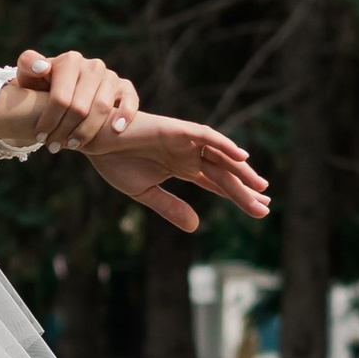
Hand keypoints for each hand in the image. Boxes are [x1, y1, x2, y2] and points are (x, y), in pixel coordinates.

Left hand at [11, 48, 137, 149]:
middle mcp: (93, 66)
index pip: (60, 97)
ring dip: (86, 132)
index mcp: (70, 61)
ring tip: (72, 145)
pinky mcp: (124, 87)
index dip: (49, 120)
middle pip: (80, 107)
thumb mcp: (29, 75)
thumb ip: (29, 64)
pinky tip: (115, 130)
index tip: (40, 137)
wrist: (59, 90)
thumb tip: (42, 67)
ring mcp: (110, 76)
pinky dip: (125, 115)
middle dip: (64, 130)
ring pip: (101, 108)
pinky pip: (129, 101)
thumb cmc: (41, 85)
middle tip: (53, 146)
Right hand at [86, 113, 270, 234]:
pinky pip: (207, 136)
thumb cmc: (114, 161)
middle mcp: (189, 154)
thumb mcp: (145, 192)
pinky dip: (225, 144)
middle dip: (245, 190)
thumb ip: (170, 208)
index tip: (259, 210)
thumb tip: (196, 227)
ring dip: (241, 170)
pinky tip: (242, 157)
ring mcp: (185, 141)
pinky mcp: (177, 130)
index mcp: (182, 168)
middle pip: (224, 174)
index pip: (217, 184)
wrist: (93, 141)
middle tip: (265, 207)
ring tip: (261, 188)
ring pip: (221, 157)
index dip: (238, 196)